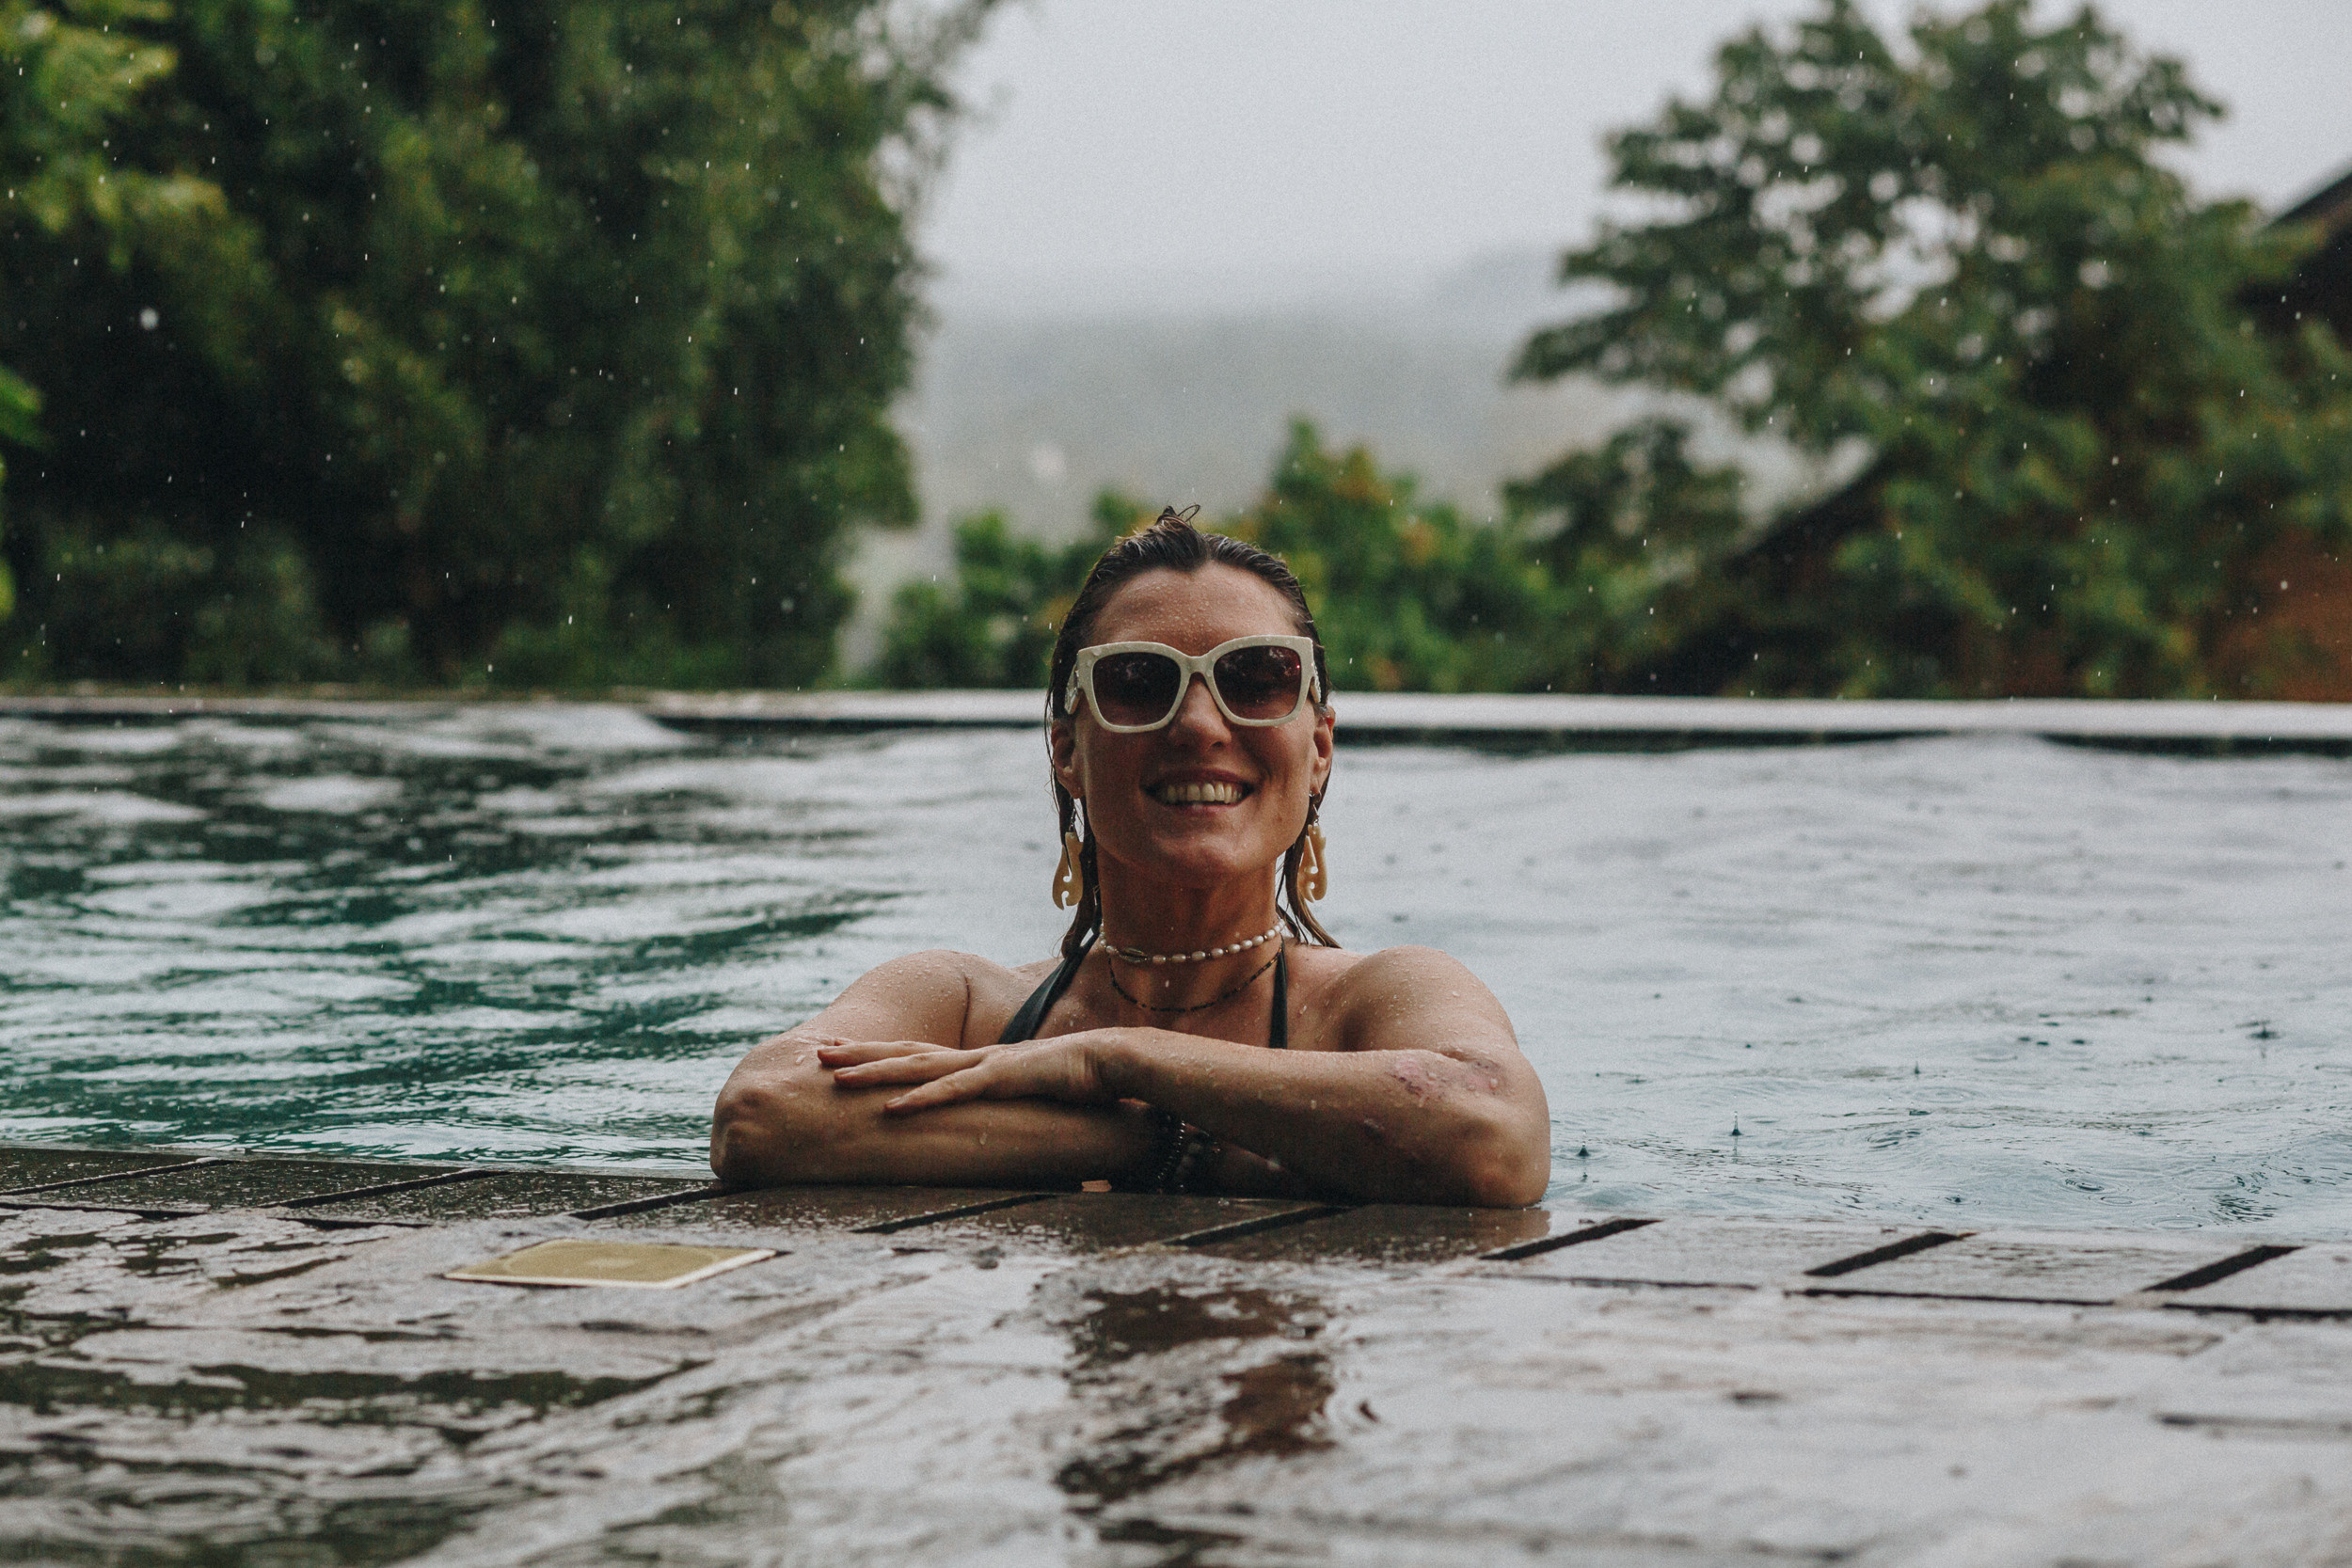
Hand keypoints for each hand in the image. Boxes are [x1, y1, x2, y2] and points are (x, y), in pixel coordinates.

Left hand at [821, 1033, 1120, 1114]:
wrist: (1111, 1062)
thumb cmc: (1073, 1083)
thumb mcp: (1026, 1097)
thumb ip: (1003, 1108)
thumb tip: (987, 1129)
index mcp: (975, 1061)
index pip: (915, 1055)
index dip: (877, 1054)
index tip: (841, 1053)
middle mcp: (972, 1057)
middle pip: (904, 1053)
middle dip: (860, 1053)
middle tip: (817, 1054)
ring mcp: (984, 1065)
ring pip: (917, 1068)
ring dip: (875, 1072)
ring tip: (836, 1077)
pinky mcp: (1002, 1079)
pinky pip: (953, 1091)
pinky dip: (920, 1099)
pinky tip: (891, 1108)